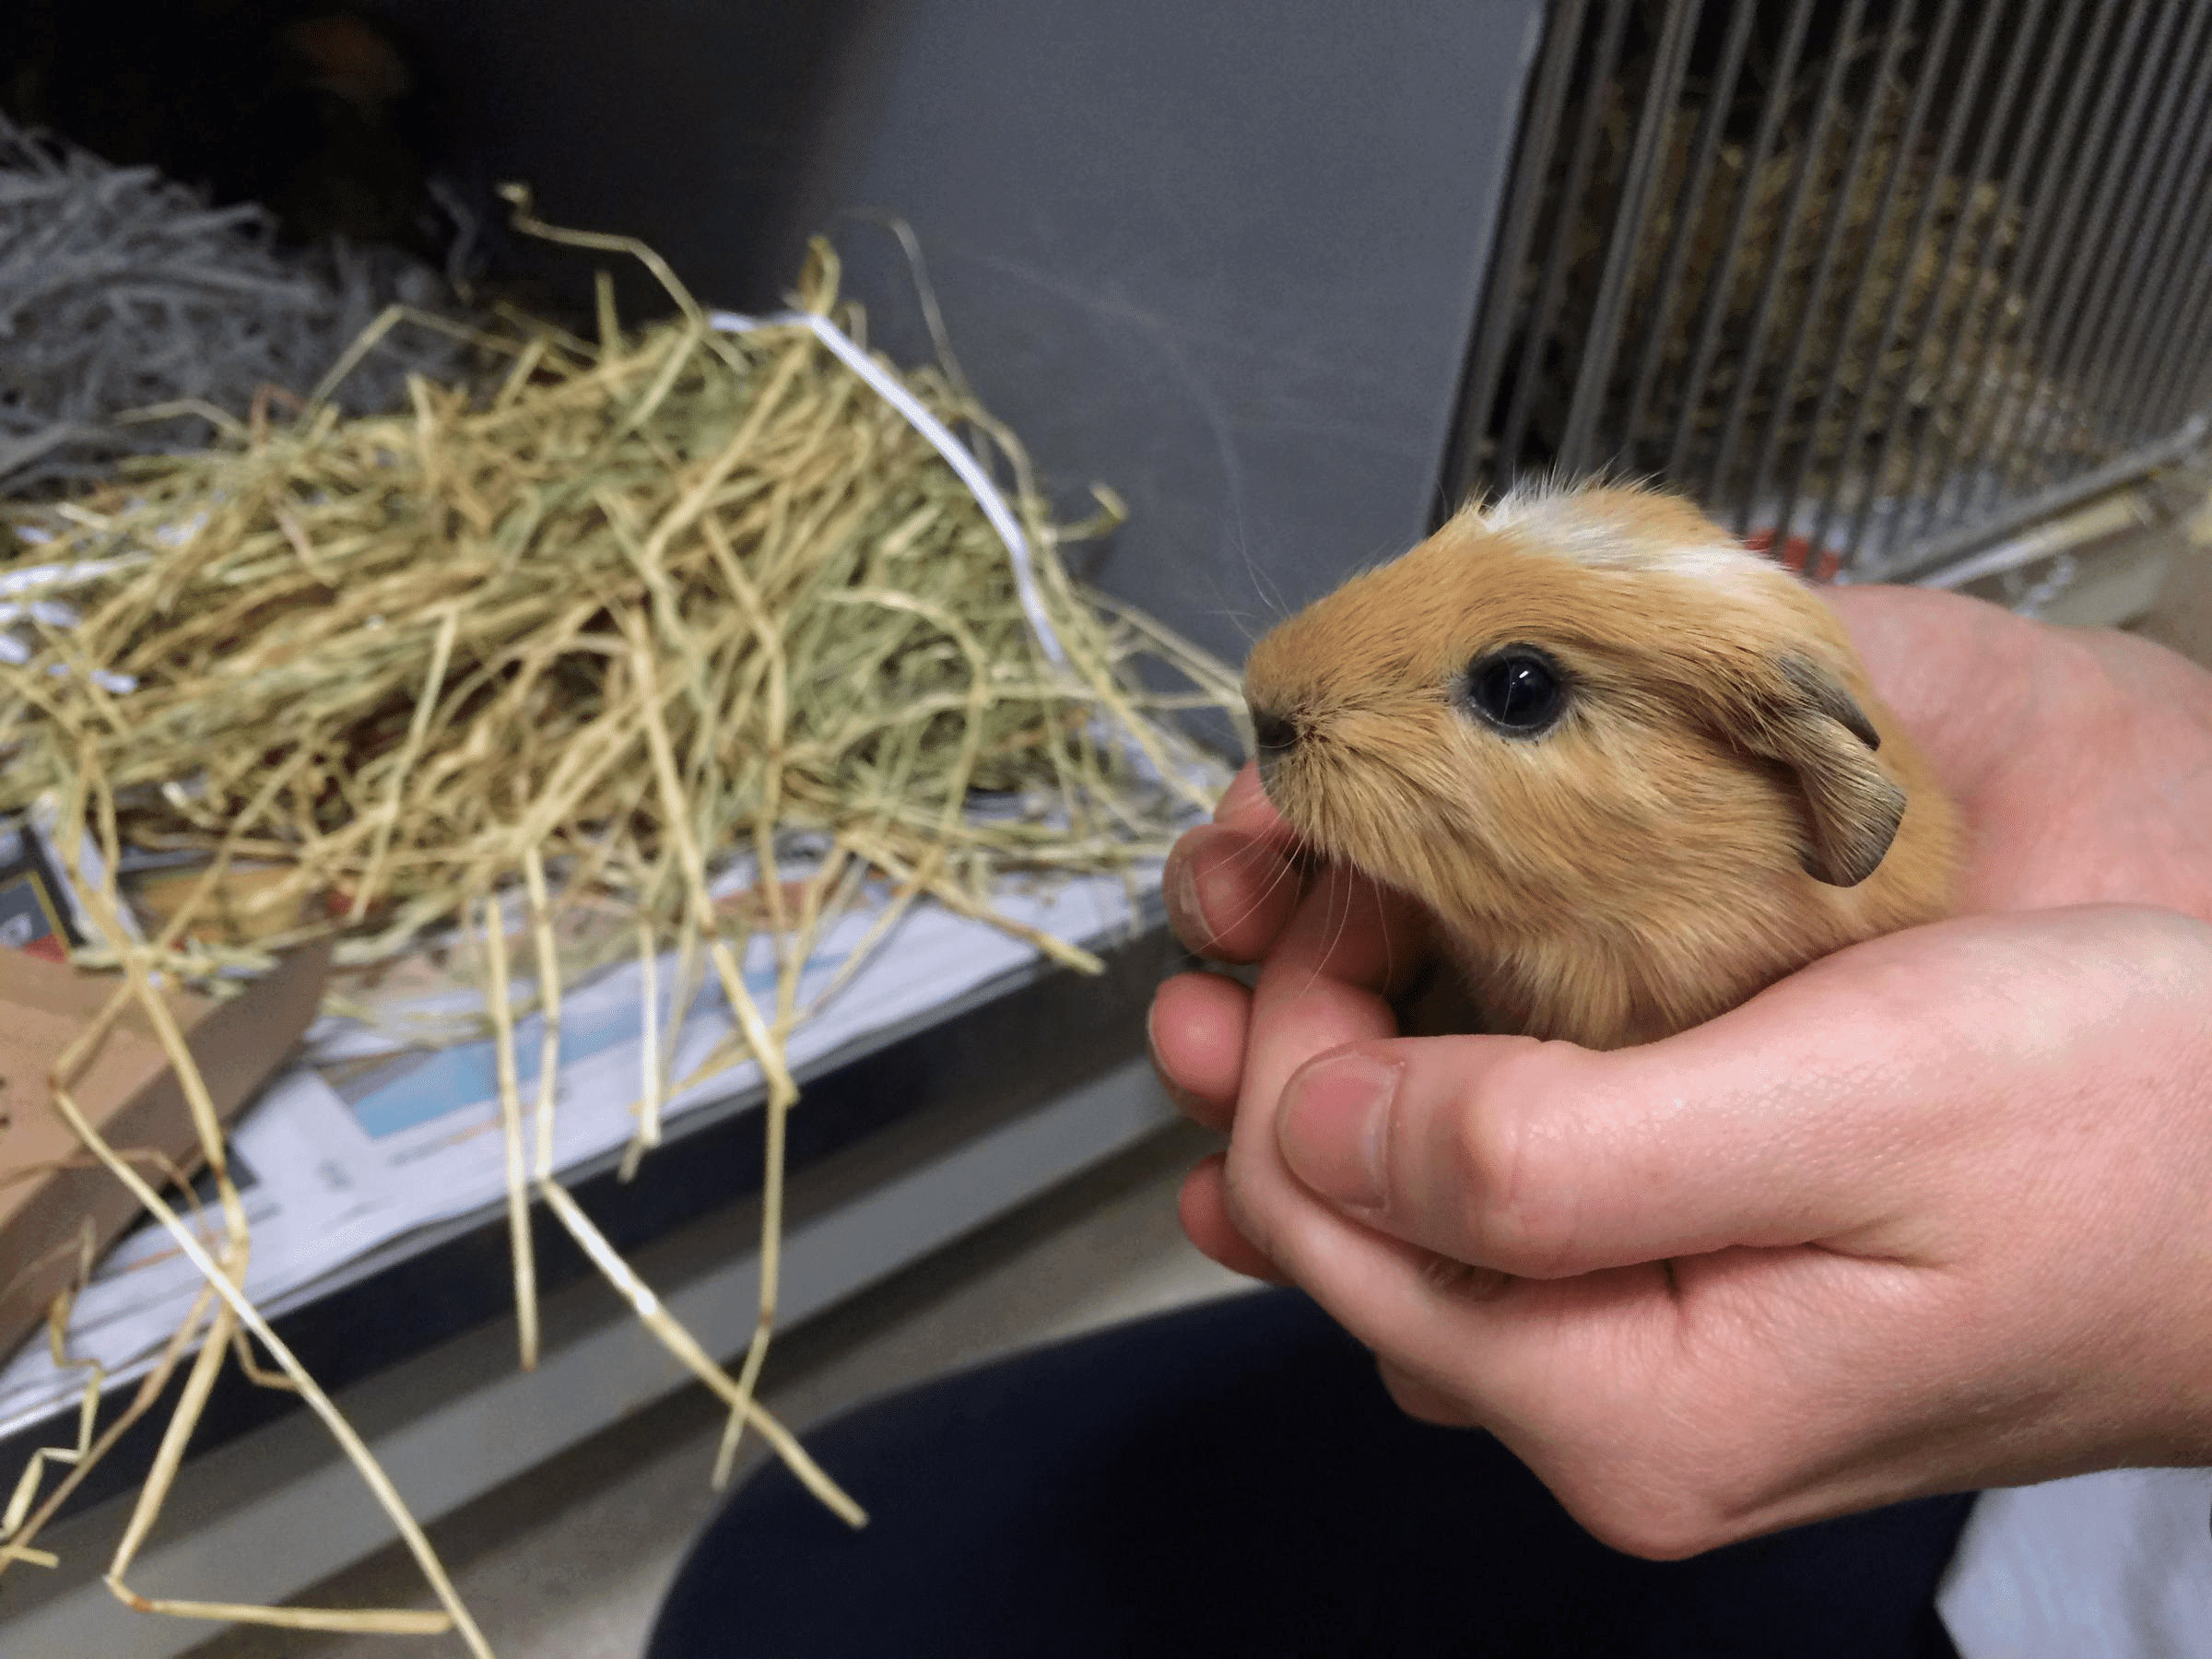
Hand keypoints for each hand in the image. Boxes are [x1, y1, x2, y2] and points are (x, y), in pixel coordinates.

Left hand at [1148, 587, 2211, 1553]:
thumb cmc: (2136, 1134)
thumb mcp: (1843, 1105)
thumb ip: (1549, 1152)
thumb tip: (1306, 1127)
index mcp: (1630, 1411)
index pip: (1321, 1220)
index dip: (1280, 1035)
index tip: (1337, 878)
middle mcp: (1620, 1425)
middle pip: (1338, 1229)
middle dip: (1280, 1041)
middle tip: (1292, 879)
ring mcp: (1655, 1375)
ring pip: (1407, 1215)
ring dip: (1340, 1061)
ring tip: (1318, 924)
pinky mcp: (1700, 1307)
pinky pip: (1502, 1205)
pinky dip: (1437, 1093)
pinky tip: (1423, 1010)